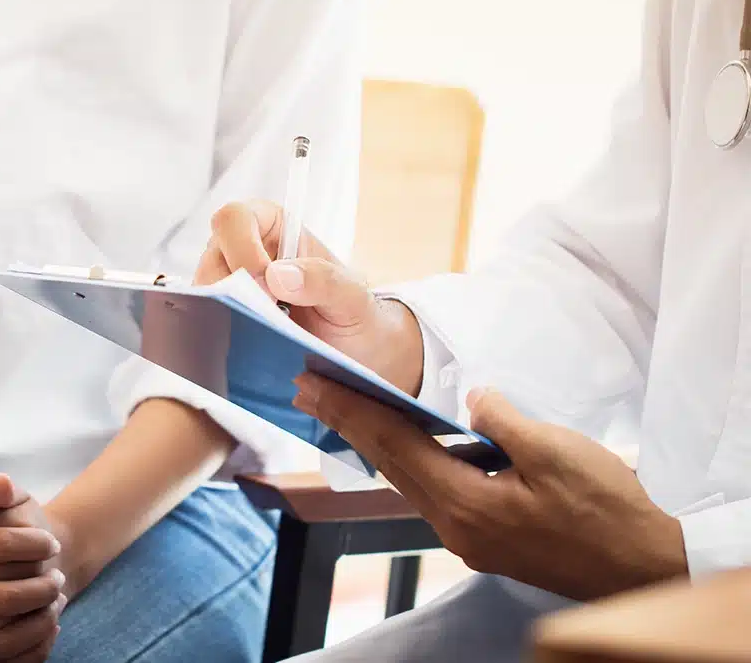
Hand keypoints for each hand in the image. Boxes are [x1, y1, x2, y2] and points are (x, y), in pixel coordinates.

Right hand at [197, 199, 423, 394]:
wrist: (355, 352)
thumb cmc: (355, 314)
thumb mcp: (353, 297)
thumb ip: (325, 281)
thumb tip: (277, 275)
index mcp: (272, 227)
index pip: (235, 218)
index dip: (242, 249)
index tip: (266, 286)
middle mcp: (242, 251)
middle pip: (211, 258)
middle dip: (231, 291)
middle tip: (264, 319)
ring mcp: (229, 286)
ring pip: (203, 293)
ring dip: (225, 316)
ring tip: (260, 336)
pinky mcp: (224, 318)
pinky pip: (206, 321)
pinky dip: (220, 334)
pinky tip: (245, 347)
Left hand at [293, 374, 687, 599]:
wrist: (645, 568)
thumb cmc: (608, 511)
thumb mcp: (557, 452)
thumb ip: (503, 420)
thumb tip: (469, 398)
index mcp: (465, 504)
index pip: (392, 446)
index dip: (350, 410)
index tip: (311, 385)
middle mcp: (454, 526)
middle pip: (389, 465)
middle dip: (347, 424)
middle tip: (307, 391)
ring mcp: (468, 538)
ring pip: (408, 480)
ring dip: (375, 442)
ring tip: (344, 409)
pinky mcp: (484, 540)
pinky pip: (433, 491)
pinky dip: (411, 461)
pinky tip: (404, 442)